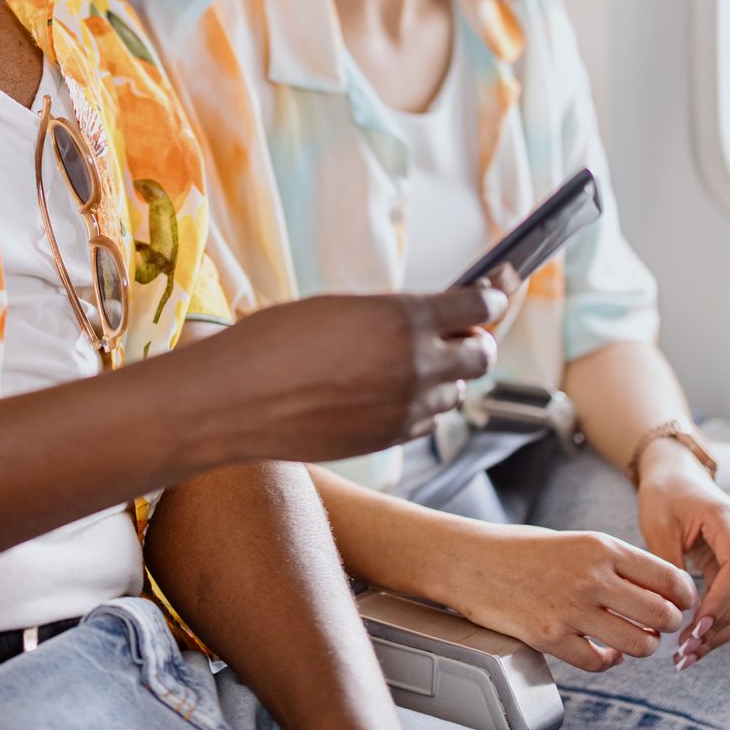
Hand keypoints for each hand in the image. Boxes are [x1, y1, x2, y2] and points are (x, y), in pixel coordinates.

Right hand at [183, 288, 504, 463]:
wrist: (235, 401)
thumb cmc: (274, 341)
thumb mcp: (340, 308)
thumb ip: (392, 315)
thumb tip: (428, 318)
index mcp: (404, 319)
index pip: (479, 305)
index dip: (492, 294)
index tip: (494, 289)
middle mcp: (417, 366)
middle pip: (482, 353)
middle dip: (475, 339)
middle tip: (459, 330)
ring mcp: (406, 408)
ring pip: (455, 391)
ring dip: (446, 375)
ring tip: (412, 362)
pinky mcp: (390, 440)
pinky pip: (426, 420)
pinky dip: (420, 405)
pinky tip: (389, 393)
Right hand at [427, 522, 694, 673]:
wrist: (469, 561)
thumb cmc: (520, 549)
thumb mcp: (574, 541)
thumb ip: (614, 564)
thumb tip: (658, 592)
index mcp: (601, 547)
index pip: (669, 578)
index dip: (683, 596)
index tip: (679, 603)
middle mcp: (592, 577)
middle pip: (662, 615)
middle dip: (666, 624)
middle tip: (657, 625)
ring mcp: (571, 610)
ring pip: (639, 644)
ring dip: (642, 646)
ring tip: (632, 639)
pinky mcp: (550, 637)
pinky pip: (599, 662)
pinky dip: (607, 661)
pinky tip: (603, 652)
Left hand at [635, 447, 729, 668]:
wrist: (675, 474)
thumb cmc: (664, 493)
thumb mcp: (658, 523)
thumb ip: (667, 563)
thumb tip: (674, 608)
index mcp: (729, 521)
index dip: (722, 601)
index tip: (697, 626)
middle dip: (719, 625)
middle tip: (686, 651)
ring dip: (719, 632)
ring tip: (687, 655)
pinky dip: (717, 622)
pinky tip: (694, 642)